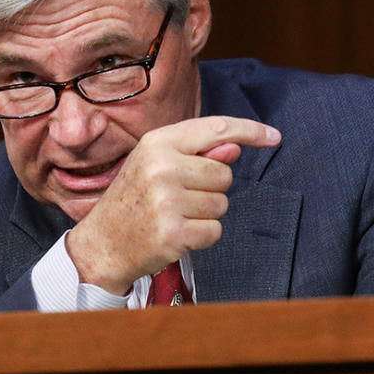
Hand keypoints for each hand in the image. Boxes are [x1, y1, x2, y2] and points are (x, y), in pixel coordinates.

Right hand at [65, 116, 280, 294]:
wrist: (100, 244)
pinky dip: (202, 235)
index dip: (250, 131)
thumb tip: (235, 147)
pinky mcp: (173, 232)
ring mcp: (166, 200)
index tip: (273, 137)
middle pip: (225, 174)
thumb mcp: (157, 165)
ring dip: (206, 214)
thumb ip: (197, 154)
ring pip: (222, 204)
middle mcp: (162, 167)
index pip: (216, 128)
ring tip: (174, 214)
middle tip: (180, 197)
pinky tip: (177, 233)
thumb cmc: (134, 200)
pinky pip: (214, 230)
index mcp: (158, 142)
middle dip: (212, 189)